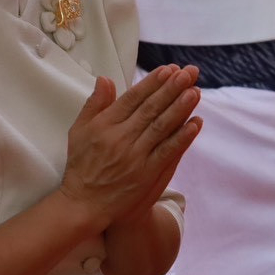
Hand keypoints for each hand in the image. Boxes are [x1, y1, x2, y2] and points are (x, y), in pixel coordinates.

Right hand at [60, 66, 200, 229]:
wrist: (84, 205)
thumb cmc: (82, 165)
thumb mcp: (79, 131)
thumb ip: (94, 104)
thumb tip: (105, 79)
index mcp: (104, 125)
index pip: (133, 98)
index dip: (152, 82)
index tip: (168, 69)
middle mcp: (120, 138)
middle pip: (150, 109)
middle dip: (171, 89)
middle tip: (188, 73)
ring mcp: (135, 157)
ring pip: (161, 127)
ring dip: (180, 108)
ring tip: (195, 91)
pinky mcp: (146, 174)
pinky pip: (167, 152)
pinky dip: (182, 137)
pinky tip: (195, 123)